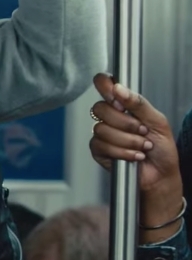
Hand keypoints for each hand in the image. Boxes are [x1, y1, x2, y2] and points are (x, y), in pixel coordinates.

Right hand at [89, 73, 184, 243]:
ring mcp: (102, 134)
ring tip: (142, 147)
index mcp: (125, 105)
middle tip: (142, 130)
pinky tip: (133, 156)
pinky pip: (101, 145)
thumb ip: (139, 103)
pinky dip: (122, 152)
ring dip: (128, 140)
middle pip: (100, 108)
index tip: (114, 93)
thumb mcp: (158, 122)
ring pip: (101, 129)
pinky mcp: (98, 150)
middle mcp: (111, 117)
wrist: (161, 176)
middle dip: (125, 122)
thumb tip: (118, 88)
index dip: (104, 84)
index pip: (104, 85)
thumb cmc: (162, 150)